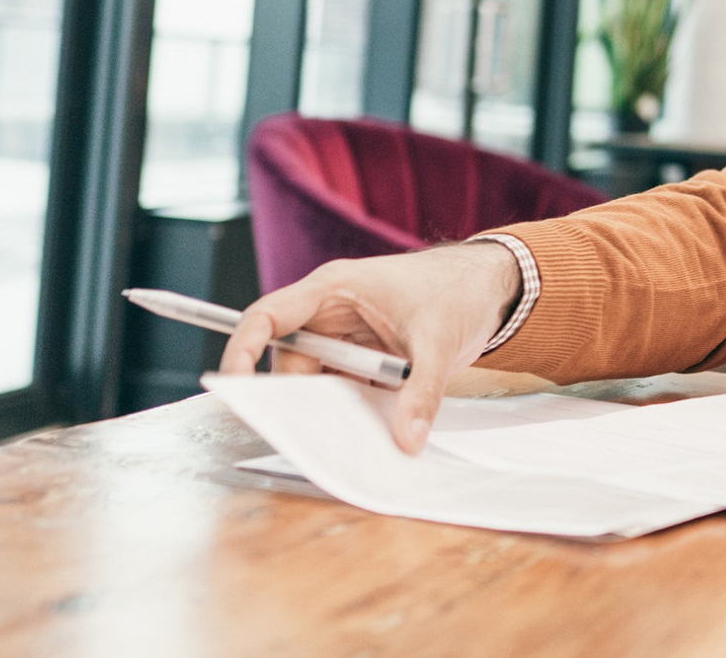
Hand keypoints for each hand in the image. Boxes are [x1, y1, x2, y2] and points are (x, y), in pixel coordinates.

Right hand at [220, 242, 522, 454]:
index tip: (232, 386)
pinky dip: (355, 410)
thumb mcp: (440, 342)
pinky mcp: (365, 360)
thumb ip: (422, 392)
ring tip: (352, 436)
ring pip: (319, 383)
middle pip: (291, 363)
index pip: (268, 317)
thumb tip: (406, 440)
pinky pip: (346, 391)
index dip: (242, 350)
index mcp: (334, 289)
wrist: (493, 285)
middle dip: (298, 398)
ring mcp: (347, 339)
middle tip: (308, 435)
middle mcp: (330, 314)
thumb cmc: (458, 290)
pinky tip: (372, 430)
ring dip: (332, 409)